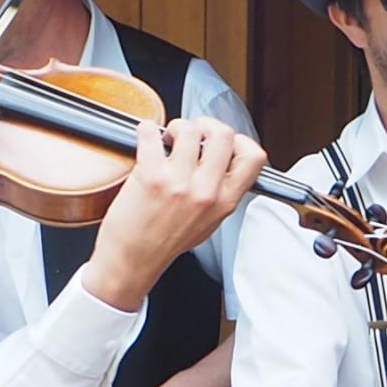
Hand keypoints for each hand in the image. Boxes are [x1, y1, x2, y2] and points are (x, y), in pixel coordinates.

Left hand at [79, 117, 267, 307]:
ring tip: (169, 139)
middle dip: (207, 125)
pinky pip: (151, 134)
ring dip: (177, 127)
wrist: (133, 261)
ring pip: (189, 129)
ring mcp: (178, 183)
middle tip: (194, 133)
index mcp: (224, 202)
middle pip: (223, 134)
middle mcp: (205, 191)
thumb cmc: (165, 243)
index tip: (225, 142)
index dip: (240, 141)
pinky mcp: (150, 176)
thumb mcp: (209, 222)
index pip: (254, 157)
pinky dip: (147, 130)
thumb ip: (221, 192)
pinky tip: (147, 137)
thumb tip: (224, 159)